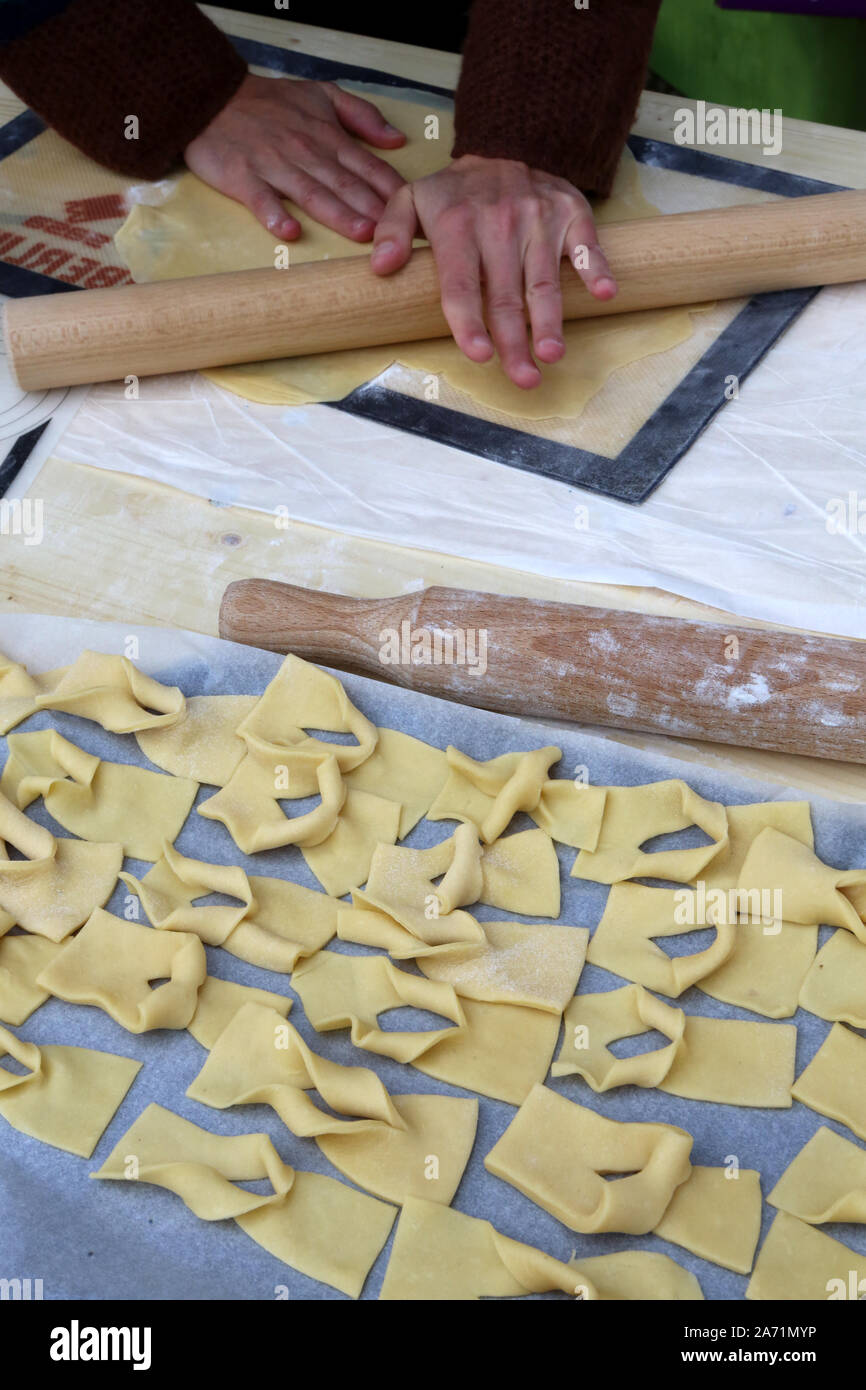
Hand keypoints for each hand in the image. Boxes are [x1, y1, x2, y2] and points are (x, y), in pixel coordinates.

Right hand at [185, 74, 406, 242]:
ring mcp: (273, 166)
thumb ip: (360, 115)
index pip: (367, 165)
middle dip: (373, 206)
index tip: (415, 210)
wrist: (212, 97)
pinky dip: (274, 215)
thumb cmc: (269, 102)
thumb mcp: (319, 94)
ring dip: (337, 213)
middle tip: (397, 230)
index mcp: (326, 136)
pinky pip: (260, 199)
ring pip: (311, 192)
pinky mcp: (242, 178)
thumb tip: (396, 139)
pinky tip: (290, 232)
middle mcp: (305, 152)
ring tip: (361, 232)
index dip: (392, 188)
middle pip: (345, 183)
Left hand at [371, 156, 616, 388]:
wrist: (507, 142)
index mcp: (458, 225)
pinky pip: (586, 244)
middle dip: (514, 341)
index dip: (469, 322)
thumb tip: (381, 267)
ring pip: (544, 280)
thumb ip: (392, 230)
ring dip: (550, 320)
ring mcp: (538, 219)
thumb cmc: (457, 191)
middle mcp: (500, 223)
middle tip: (522, 379)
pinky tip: (604, 293)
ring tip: (551, 355)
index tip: (479, 354)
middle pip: (506, 295)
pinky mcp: (570, 213)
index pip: (462, 285)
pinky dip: (597, 268)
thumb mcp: (412, 197)